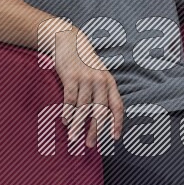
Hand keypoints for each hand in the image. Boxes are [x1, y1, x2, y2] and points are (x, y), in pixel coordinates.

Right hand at [54, 29, 124, 148]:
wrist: (68, 39)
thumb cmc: (83, 61)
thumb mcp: (97, 74)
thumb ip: (101, 92)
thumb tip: (100, 116)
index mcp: (109, 82)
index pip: (117, 106)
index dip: (117, 123)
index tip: (114, 138)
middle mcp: (100, 81)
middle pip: (100, 111)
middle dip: (96, 130)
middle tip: (91, 145)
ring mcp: (86, 78)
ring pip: (83, 108)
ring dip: (78, 125)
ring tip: (74, 138)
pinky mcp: (71, 76)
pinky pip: (70, 99)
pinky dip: (67, 112)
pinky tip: (65, 122)